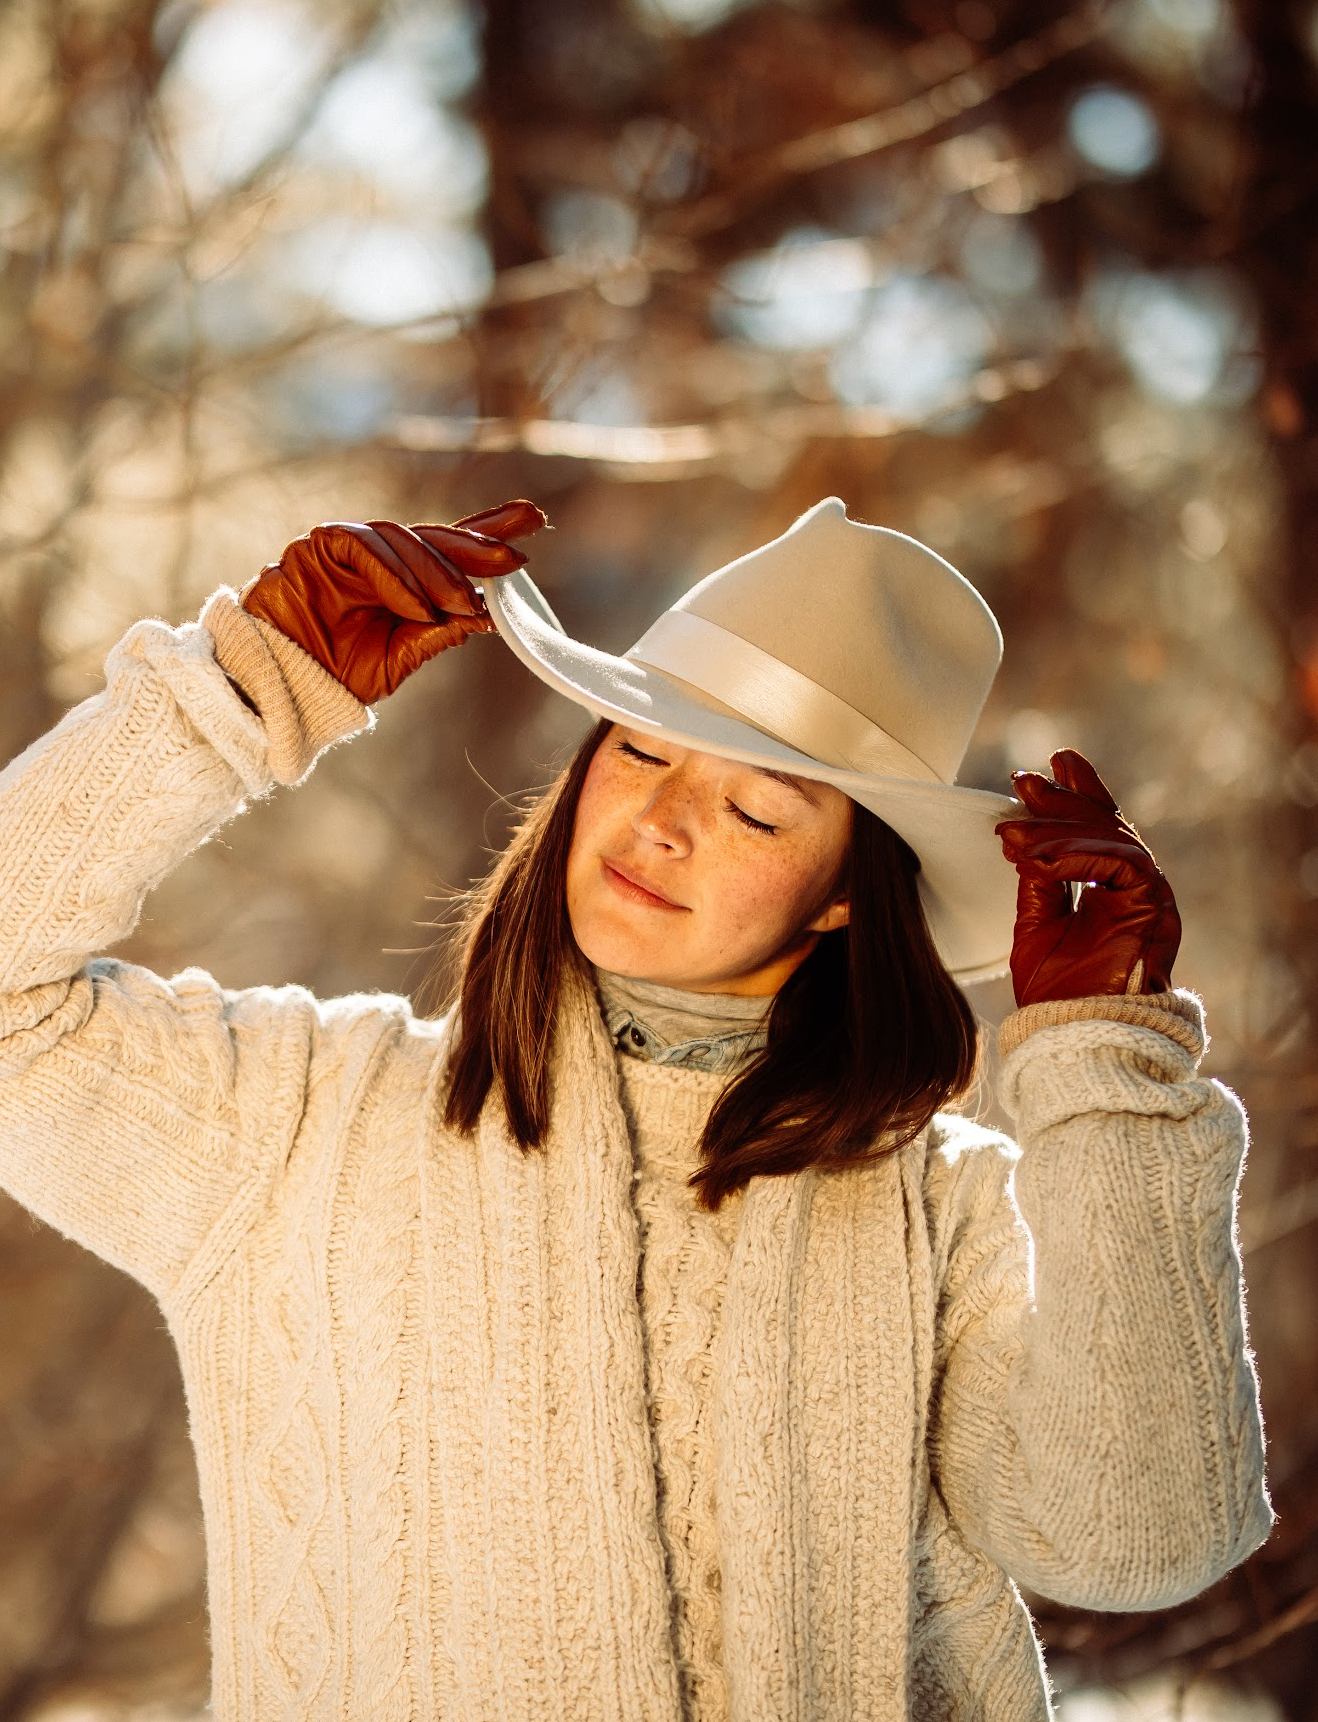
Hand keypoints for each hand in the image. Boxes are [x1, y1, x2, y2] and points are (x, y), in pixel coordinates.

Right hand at [242, 499, 546, 702]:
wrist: (280, 686)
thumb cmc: (336, 674)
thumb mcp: (401, 657)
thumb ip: (439, 631)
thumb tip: (489, 614)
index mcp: (402, 582)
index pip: (449, 549)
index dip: (489, 532)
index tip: (534, 521)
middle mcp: (378, 557)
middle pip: (434, 537)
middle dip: (478, 543)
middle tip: (515, 557)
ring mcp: (347, 546)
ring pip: (404, 541)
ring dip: (438, 575)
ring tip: (463, 605)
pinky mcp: (319, 544)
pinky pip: (366, 548)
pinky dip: (397, 576)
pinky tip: (419, 605)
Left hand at [995, 749, 1180, 1007]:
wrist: (1075, 1038)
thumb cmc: (1056, 994)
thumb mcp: (1035, 926)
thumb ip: (1037, 881)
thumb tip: (1024, 837)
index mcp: (1112, 893)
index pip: (1098, 833)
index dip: (1076, 796)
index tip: (1043, 769)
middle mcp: (1137, 891)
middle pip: (1107, 827)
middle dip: (1065, 798)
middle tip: (1024, 779)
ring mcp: (1152, 899)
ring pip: (1112, 840)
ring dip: (1059, 830)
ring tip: (1011, 832)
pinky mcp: (1156, 909)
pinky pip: (1120, 863)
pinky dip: (1076, 855)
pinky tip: (1037, 858)